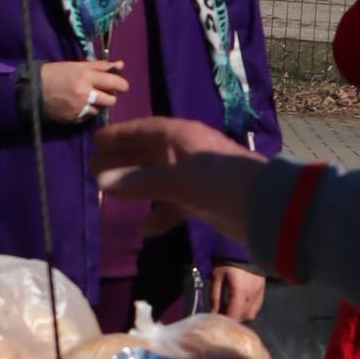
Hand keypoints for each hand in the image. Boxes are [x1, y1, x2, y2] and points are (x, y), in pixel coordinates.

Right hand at [42, 58, 127, 123]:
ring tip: (90, 99)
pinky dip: (88, 112)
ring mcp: (79, 107)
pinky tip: (80, 106)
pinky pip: (88, 117)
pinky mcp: (73, 118)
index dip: (122, 84)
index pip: (113, 81)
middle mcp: (85, 92)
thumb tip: (120, 64)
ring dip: (99, 105)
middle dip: (111, 96)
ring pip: (100, 109)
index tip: (122, 85)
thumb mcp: (76, 65)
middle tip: (105, 93)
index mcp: (85, 76)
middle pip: (111, 99)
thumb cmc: (55, 73)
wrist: (33, 90)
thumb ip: (99, 66)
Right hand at [92, 118, 267, 248]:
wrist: (267, 208)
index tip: (94, 142)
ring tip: (108, 194)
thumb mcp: (178, 181)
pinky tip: (144, 228)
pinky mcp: (203, 201)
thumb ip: (141, 182)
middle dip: (121, 160)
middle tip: (92, 170)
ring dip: (135, 186)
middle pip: (147, 153)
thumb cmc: (222, 183)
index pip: (144, 130)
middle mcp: (186, 152)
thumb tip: (102, 183)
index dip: (119, 135)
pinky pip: (173, 204)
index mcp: (181, 137)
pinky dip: (159, 214)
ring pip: (157, 178)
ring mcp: (195, 177)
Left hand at [211, 263, 266, 322]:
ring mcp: (260, 290)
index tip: (219, 319)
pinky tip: (241, 304)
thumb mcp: (216, 279)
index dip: (227, 320)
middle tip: (224, 314)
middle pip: (244, 315)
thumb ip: (215, 299)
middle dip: (234, 318)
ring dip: (242, 315)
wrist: (239, 248)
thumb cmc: (225, 263)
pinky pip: (257, 305)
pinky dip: (249, 308)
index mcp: (240, 290)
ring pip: (252, 312)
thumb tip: (213, 314)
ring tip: (232, 309)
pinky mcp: (263, 287)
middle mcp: (252, 292)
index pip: (235, 314)